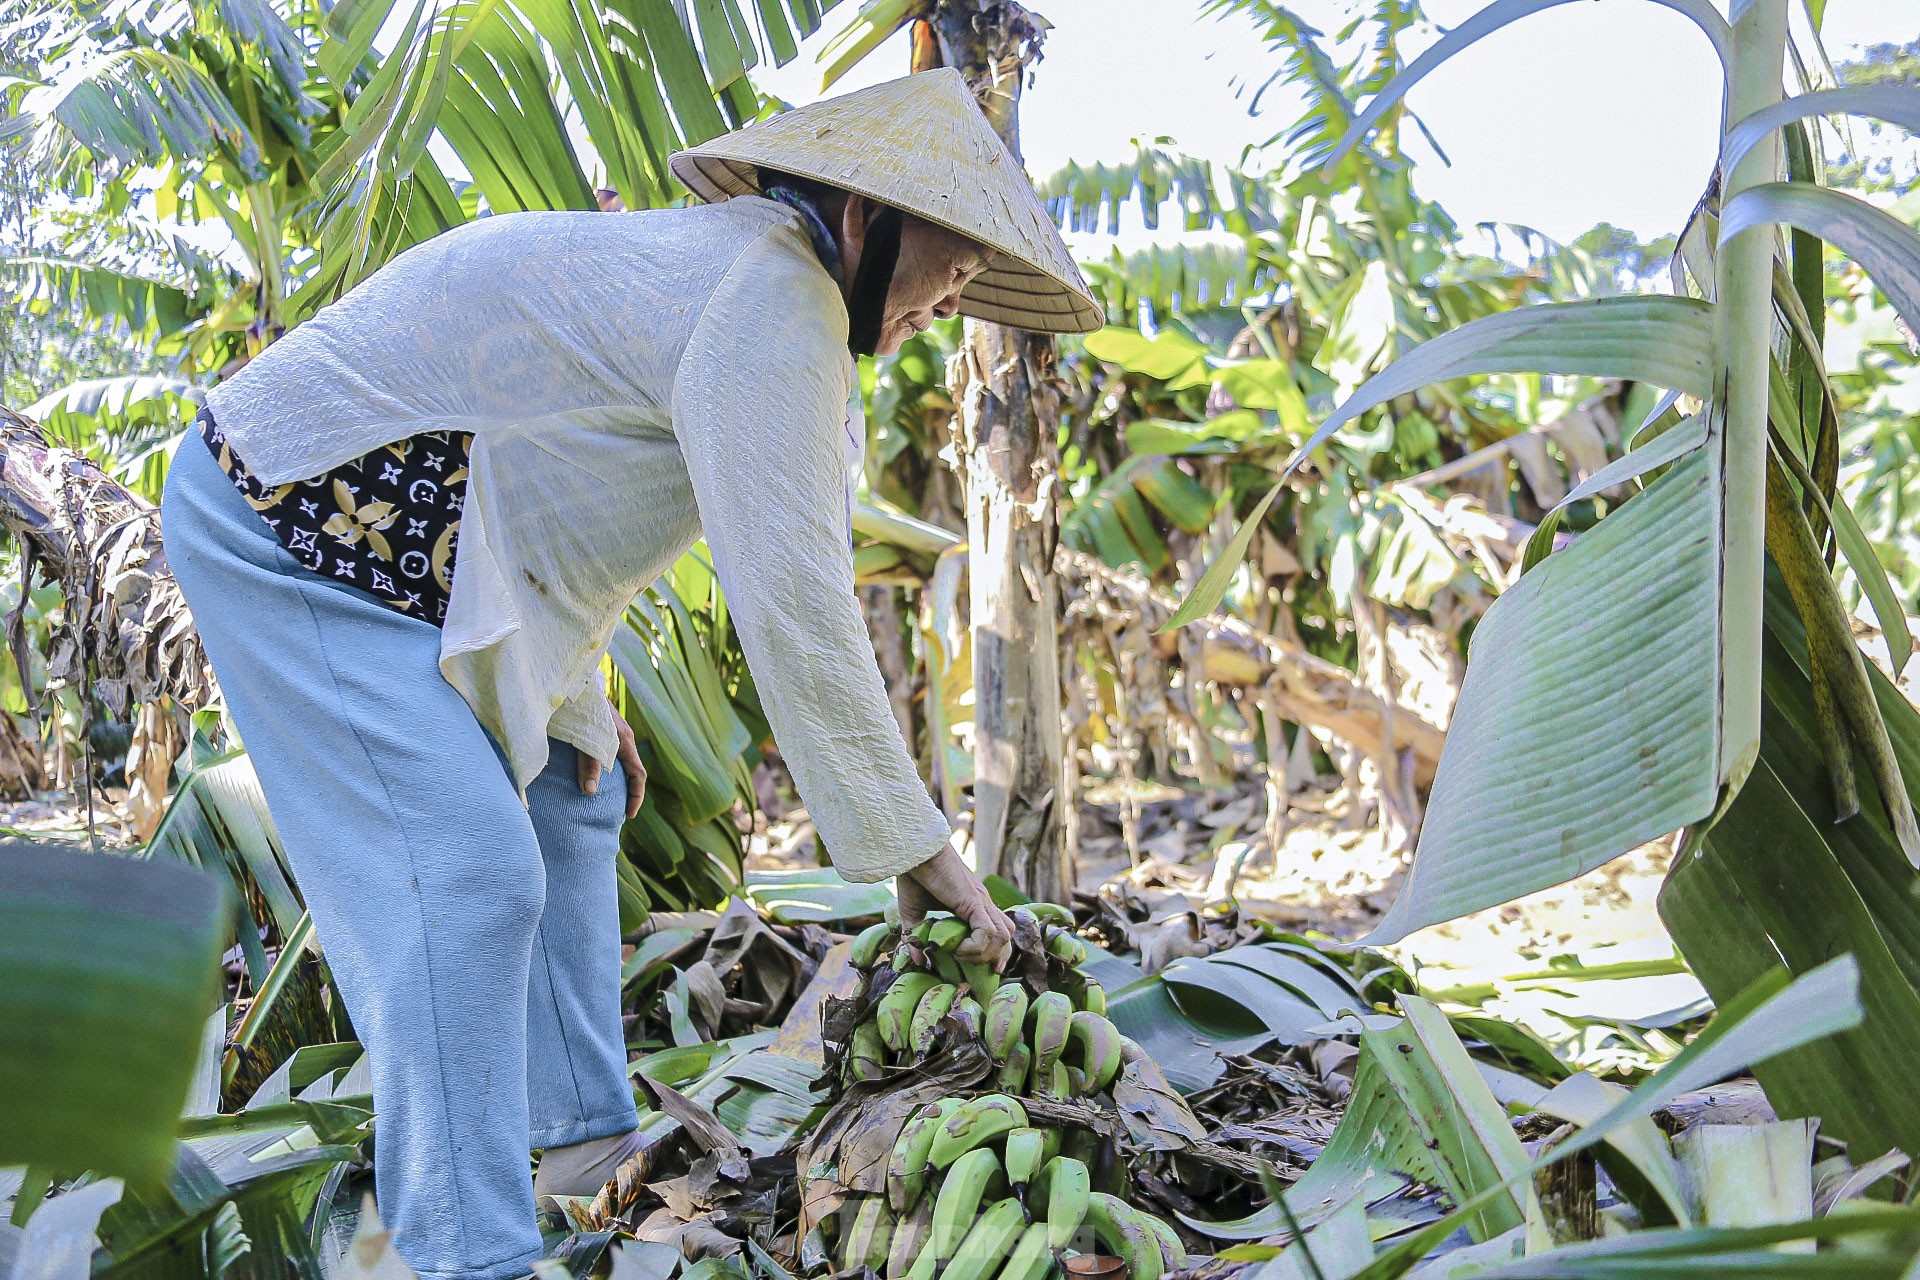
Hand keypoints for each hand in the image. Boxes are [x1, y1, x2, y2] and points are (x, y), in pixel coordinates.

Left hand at [578, 700, 646, 817]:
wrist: (574, 677)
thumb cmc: (581, 706)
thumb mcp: (585, 737)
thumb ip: (588, 764)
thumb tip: (590, 793)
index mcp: (624, 740)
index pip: (638, 774)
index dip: (636, 796)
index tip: (629, 815)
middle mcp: (621, 736)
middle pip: (630, 768)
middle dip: (626, 790)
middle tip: (614, 809)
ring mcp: (611, 730)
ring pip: (617, 760)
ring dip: (613, 778)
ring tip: (599, 794)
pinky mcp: (598, 726)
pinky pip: (605, 752)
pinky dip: (601, 767)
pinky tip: (585, 771)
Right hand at [898, 842, 1013, 970]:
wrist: (914, 854)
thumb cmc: (915, 877)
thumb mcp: (913, 913)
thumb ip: (916, 936)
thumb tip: (917, 960)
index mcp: (974, 905)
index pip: (1000, 932)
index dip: (998, 952)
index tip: (988, 969)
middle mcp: (984, 903)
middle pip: (1007, 936)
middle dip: (994, 957)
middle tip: (971, 966)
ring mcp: (981, 901)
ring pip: (1003, 936)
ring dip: (983, 953)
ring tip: (960, 955)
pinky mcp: (974, 901)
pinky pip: (987, 931)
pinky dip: (976, 946)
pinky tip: (957, 948)